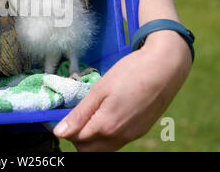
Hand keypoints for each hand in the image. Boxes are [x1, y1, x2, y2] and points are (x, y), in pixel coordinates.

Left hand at [53, 30, 192, 150]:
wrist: (165, 68)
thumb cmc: (131, 73)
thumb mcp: (100, 90)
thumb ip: (80, 114)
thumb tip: (60, 132)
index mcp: (106, 126)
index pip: (75, 138)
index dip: (62, 128)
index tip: (53, 118)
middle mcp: (119, 136)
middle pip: (88, 150)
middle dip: (75, 137)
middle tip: (70, 118)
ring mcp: (131, 136)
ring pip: (103, 148)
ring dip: (90, 138)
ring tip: (87, 116)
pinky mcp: (140, 131)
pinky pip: (116, 142)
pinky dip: (105, 135)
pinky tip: (105, 116)